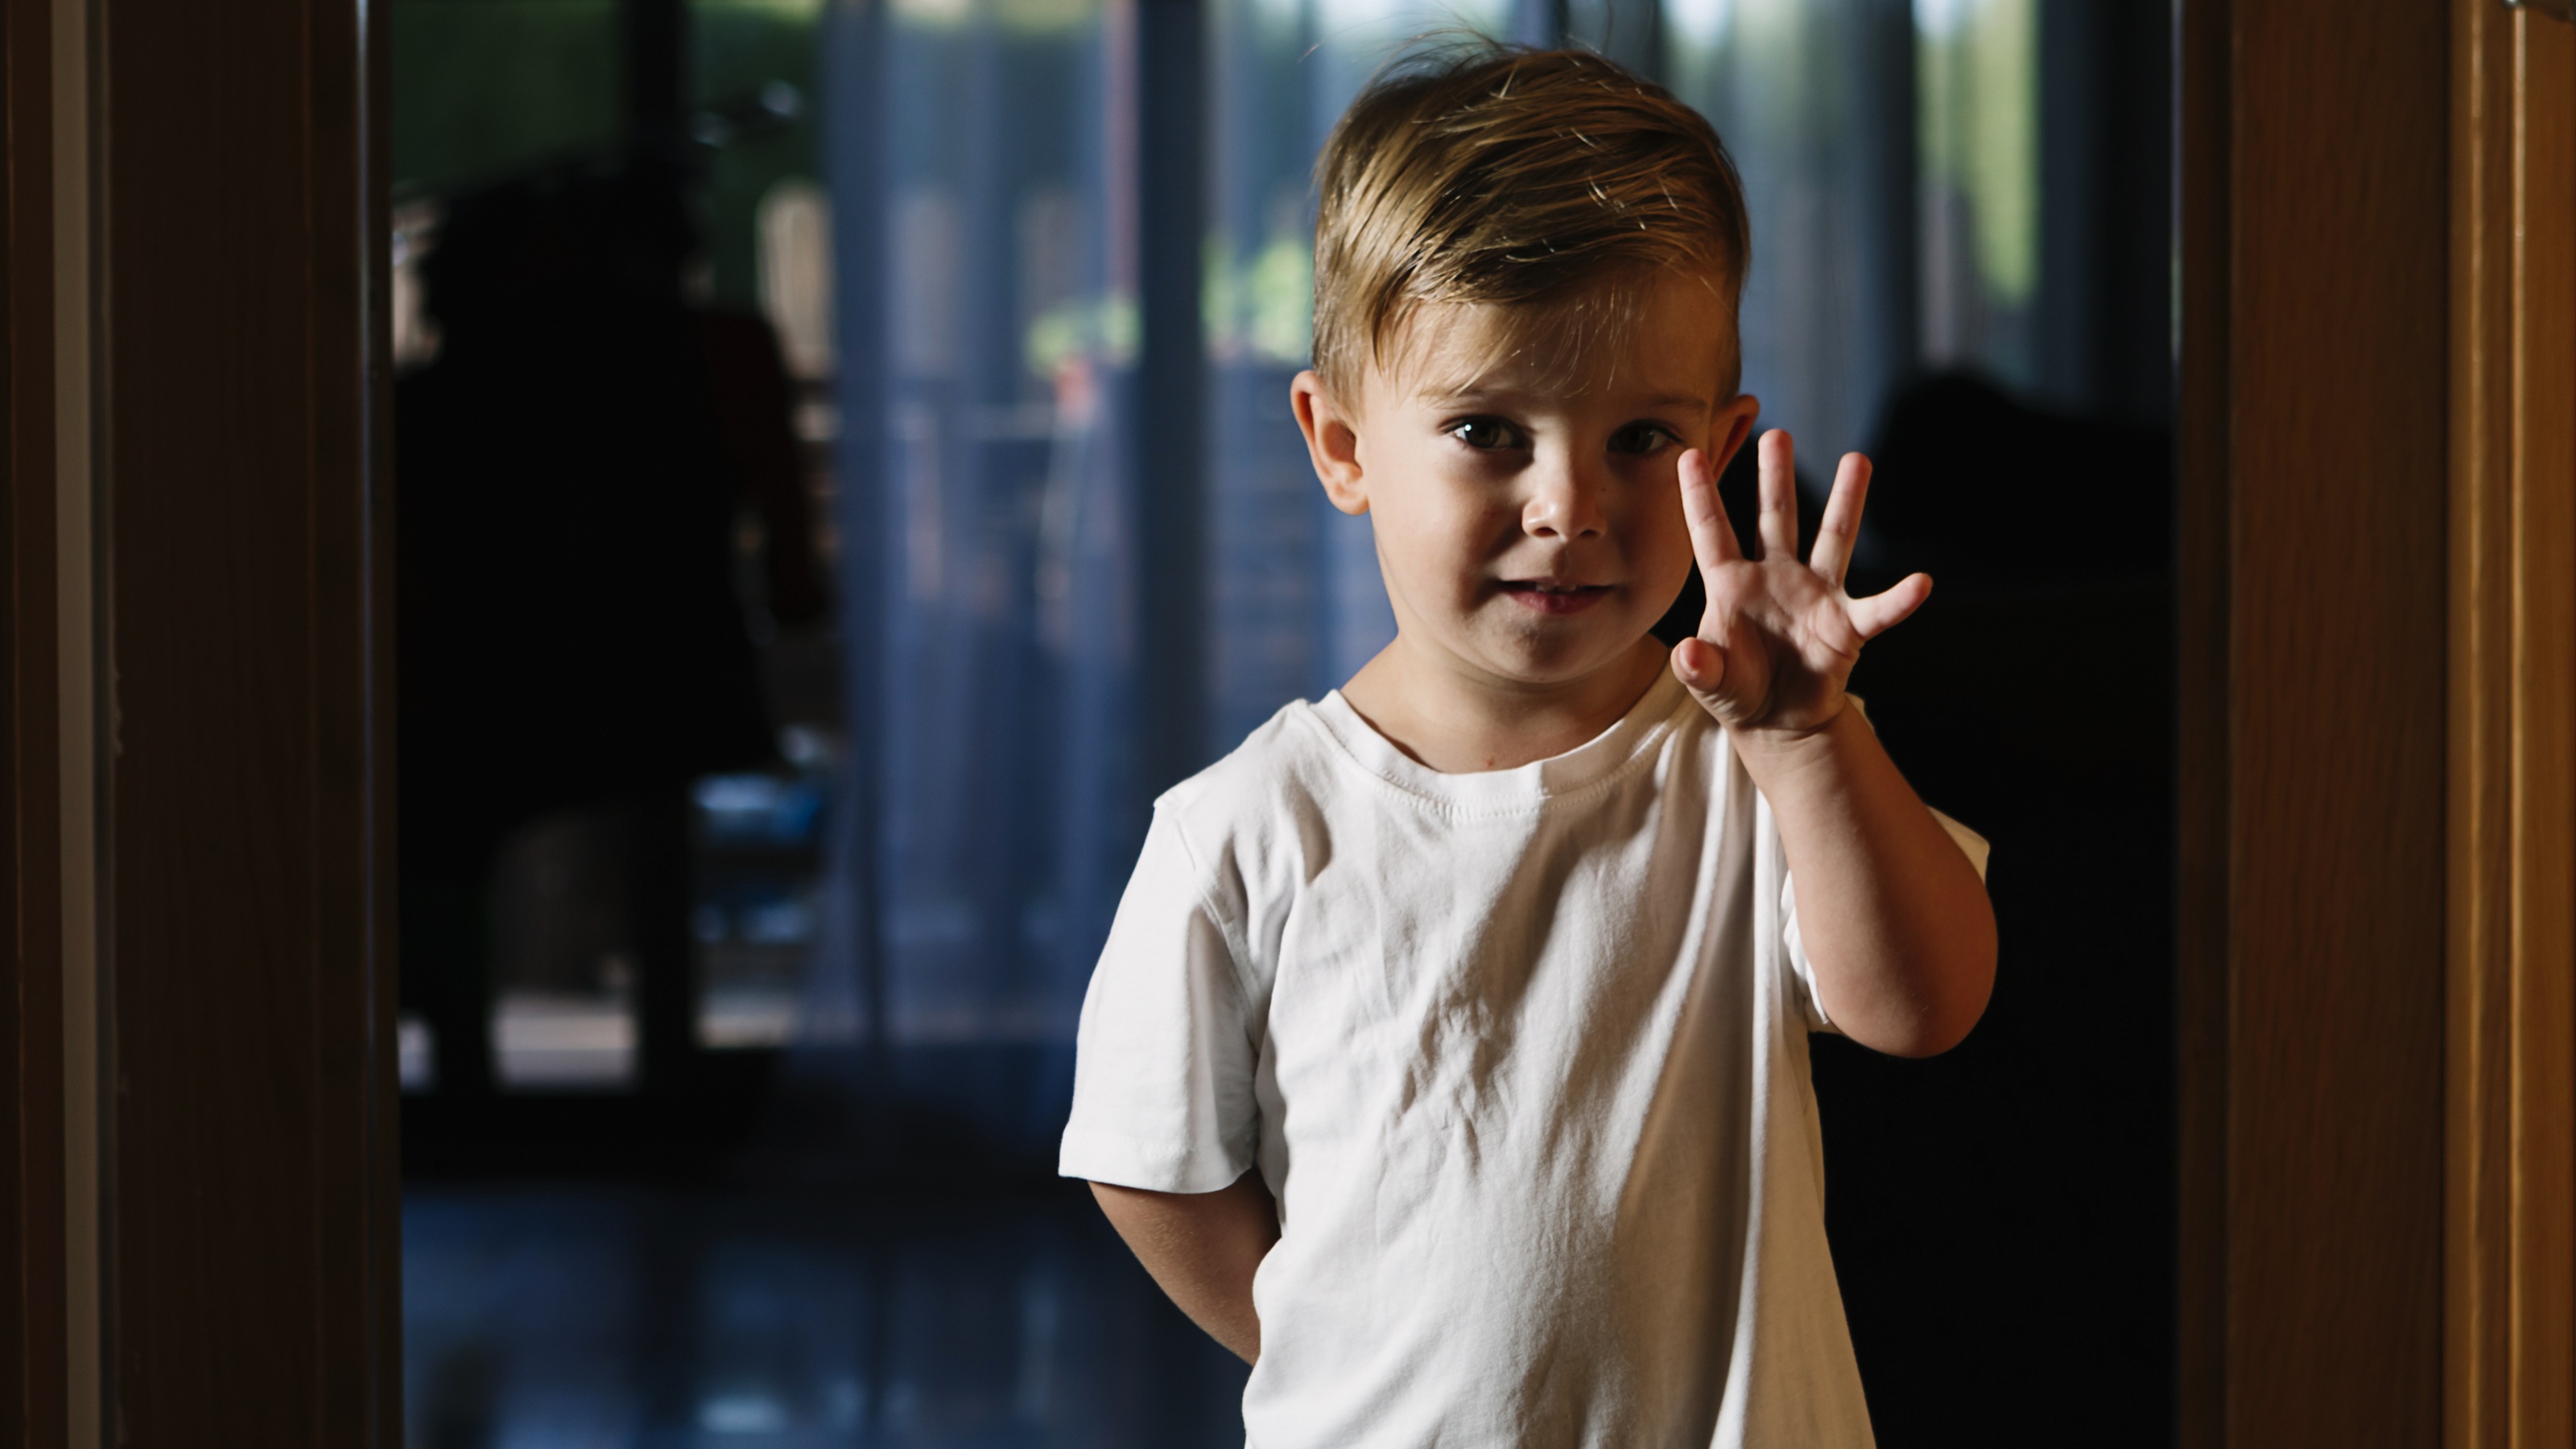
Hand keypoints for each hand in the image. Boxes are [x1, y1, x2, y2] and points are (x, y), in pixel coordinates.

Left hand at [1670, 429, 1929, 735]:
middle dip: (1776, 478)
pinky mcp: (1846, 625)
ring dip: (1846, 501)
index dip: (1700, 495)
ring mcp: (1814, 595)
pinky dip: (1899, 599)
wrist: (1776, 719)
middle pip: (1775, 518)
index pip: (1712, 532)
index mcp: (1731, 584)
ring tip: (1858, 459)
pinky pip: (1877, 610)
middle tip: (1778, 434)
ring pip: (1832, 538)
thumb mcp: (1710, 680)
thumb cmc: (1736, 688)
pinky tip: (1920, 583)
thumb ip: (1698, 668)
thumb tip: (1687, 657)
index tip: (1687, 453)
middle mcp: (1775, 576)